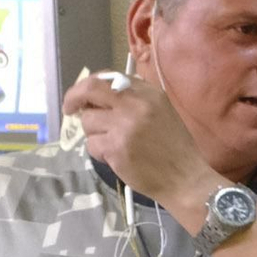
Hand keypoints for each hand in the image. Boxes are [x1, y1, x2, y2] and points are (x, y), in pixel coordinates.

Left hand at [62, 70, 216, 218]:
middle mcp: (136, 104)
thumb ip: (134, 100)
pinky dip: (99, 152)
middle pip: (90, 89)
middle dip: (74, 98)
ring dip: (94, 134)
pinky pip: (91, 144)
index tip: (84, 96)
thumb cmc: (174, 148)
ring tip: (113, 144)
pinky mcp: (116, 146)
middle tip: (70, 109)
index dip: (90, 85)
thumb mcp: (161, 113)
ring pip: (88, 121)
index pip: (108, 77)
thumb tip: (98, 96)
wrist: (186, 179)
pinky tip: (116, 158)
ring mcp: (125, 125)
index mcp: (149, 93)